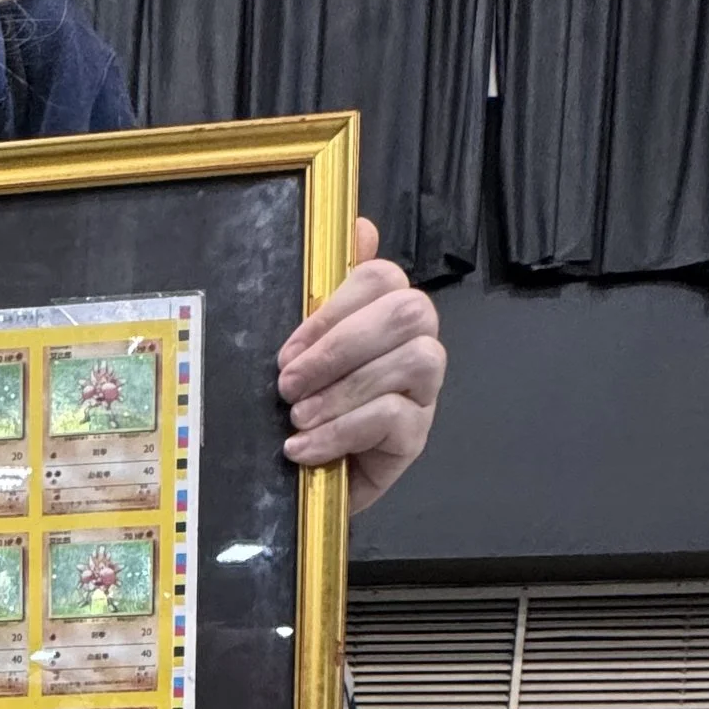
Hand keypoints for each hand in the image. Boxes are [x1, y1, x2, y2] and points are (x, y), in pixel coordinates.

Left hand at [277, 217, 445, 510]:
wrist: (299, 483)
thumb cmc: (301, 411)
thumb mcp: (298, 352)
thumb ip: (323, 292)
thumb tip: (359, 224)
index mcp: (381, 314)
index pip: (383, 277)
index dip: (334, 309)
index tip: (287, 350)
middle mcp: (414, 344)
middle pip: (410, 311)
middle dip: (341, 346)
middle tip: (288, 385)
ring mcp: (422, 391)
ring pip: (414, 359)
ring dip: (345, 389)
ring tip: (298, 418)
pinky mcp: (416, 437)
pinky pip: (396, 415)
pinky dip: (342, 430)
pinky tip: (304, 448)